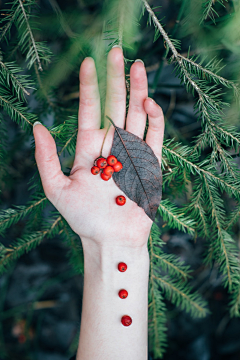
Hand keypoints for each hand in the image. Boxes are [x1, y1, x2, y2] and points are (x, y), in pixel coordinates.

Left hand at [33, 47, 163, 248]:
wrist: (110, 240)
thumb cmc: (82, 218)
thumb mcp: (56, 188)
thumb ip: (46, 157)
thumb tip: (37, 125)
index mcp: (89, 149)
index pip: (90, 111)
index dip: (89, 87)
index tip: (88, 62)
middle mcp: (111, 147)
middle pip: (115, 106)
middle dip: (116, 80)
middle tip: (117, 52)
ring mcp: (132, 153)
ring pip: (136, 115)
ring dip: (138, 91)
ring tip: (137, 65)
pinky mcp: (150, 164)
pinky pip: (154, 137)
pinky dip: (153, 119)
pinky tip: (147, 102)